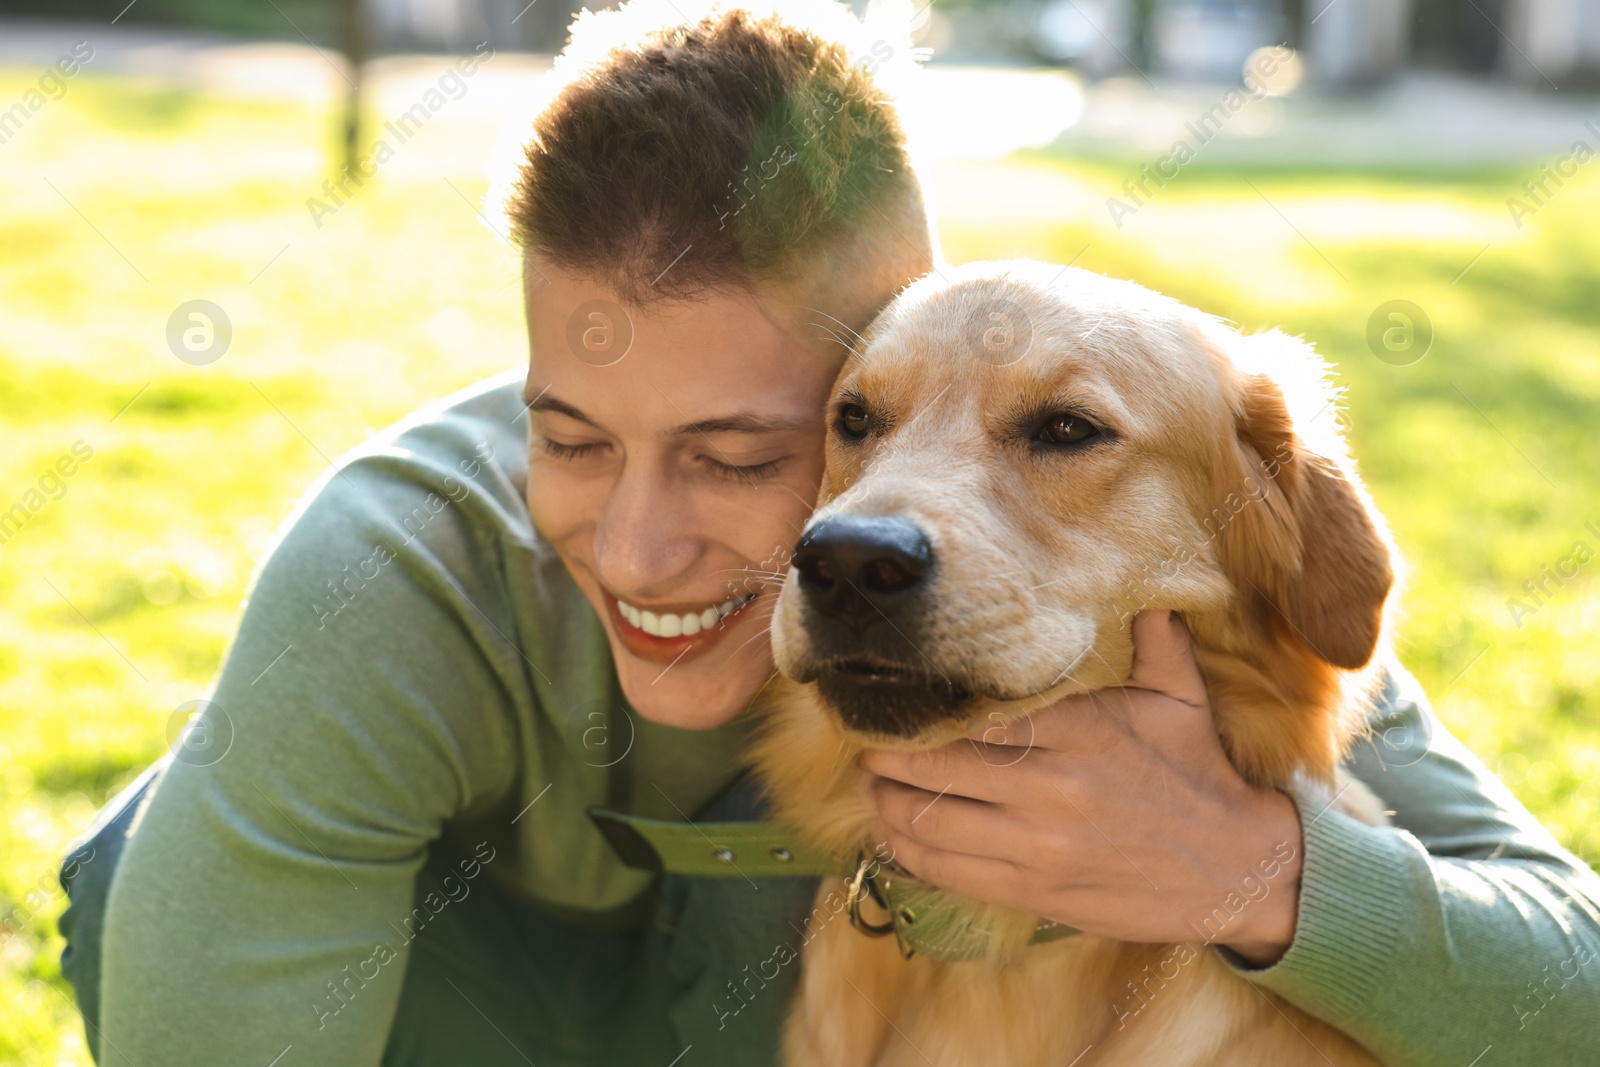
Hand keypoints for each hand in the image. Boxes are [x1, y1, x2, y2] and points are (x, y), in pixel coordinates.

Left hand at [862, 610, 1303, 965]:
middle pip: (934, 765)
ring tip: (872, 783)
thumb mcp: (1180, 697)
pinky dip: (907, 852)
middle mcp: (1049, 789)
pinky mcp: (1033, 892)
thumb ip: (1152, 638)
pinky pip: (946, 872)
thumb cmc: (1199, 775)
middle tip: (866, 739)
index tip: (893, 692)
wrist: (1240, 870)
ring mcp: (1037, 847)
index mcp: (1078, 732)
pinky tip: (893, 833)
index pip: (972, 713)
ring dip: (885, 802)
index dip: (920, 707)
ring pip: (927, 822)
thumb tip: (1141, 584)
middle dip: (886, 753)